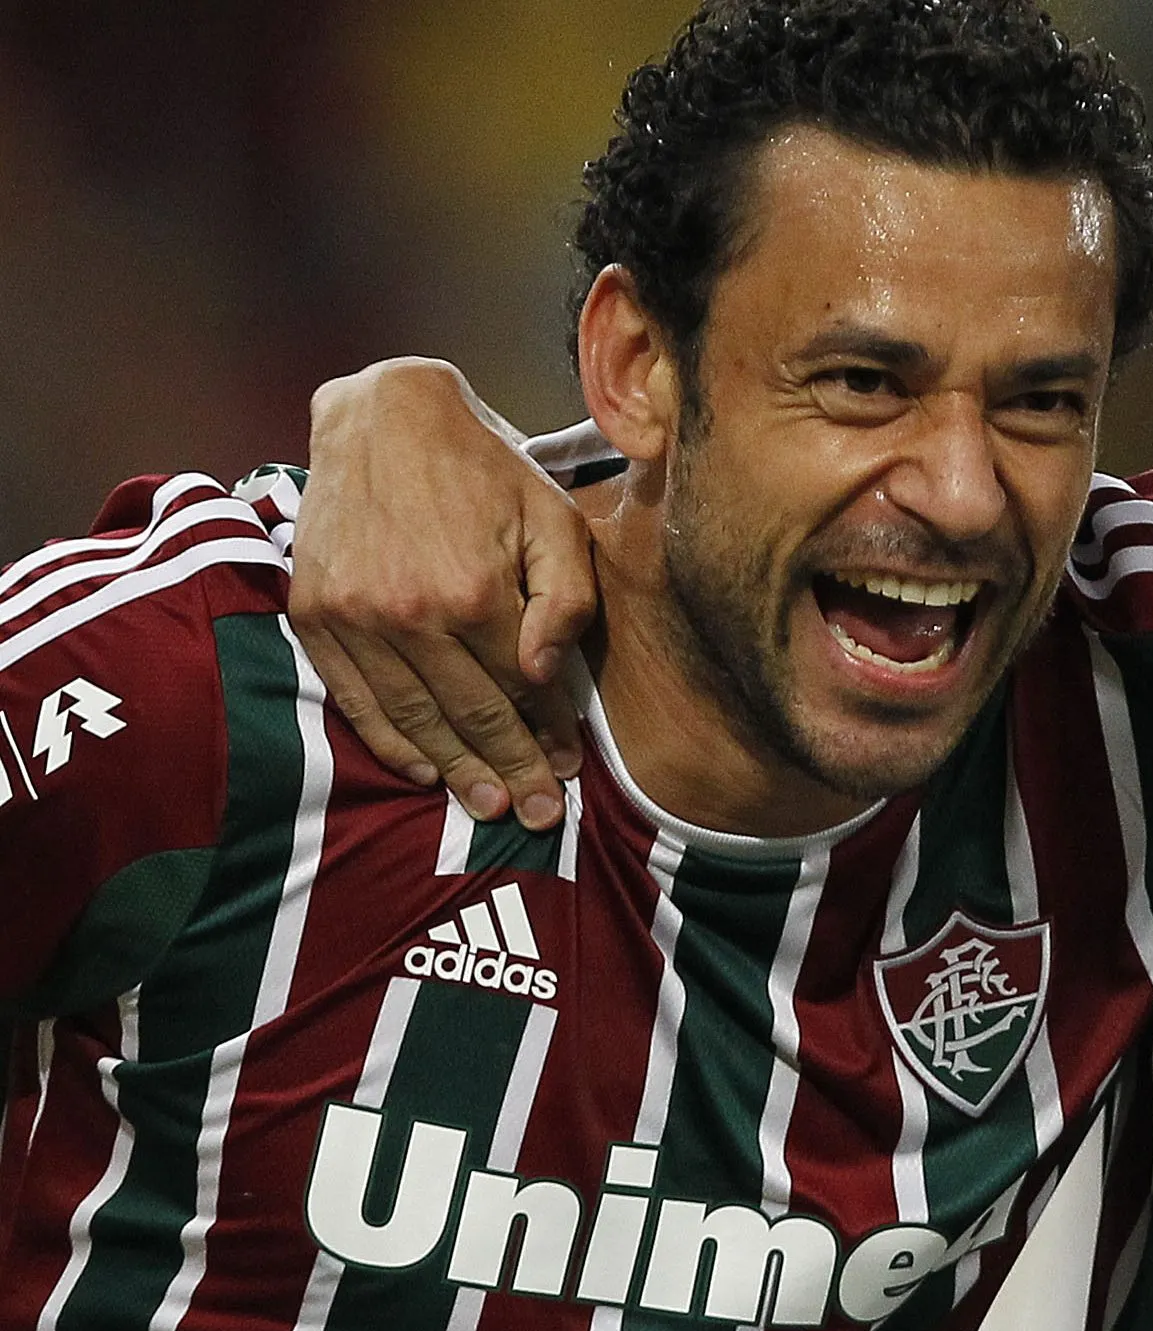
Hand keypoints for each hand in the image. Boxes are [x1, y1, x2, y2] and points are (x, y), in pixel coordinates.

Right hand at [286, 358, 598, 829]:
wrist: (384, 418)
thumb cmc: (486, 472)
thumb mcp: (553, 520)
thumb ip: (565, 601)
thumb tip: (545, 676)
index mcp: (474, 592)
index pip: (521, 690)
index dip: (546, 734)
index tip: (568, 772)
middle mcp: (408, 613)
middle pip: (468, 715)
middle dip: (508, 772)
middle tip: (539, 819)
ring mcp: (354, 617)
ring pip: (412, 718)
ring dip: (453, 771)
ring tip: (489, 808)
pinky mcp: (315, 613)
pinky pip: (354, 699)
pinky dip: (390, 742)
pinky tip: (423, 771)